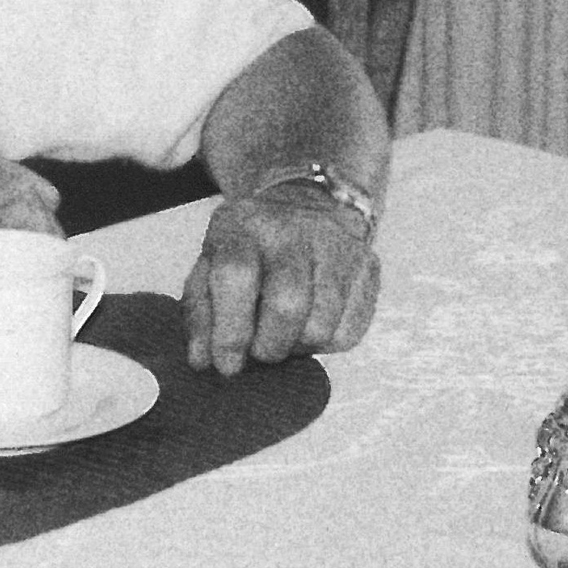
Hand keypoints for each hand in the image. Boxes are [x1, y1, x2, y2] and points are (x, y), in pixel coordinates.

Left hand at [182, 189, 379, 374]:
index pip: (236, 275)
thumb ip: (200, 314)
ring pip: (322, 326)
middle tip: (260, 351)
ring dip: (298, 347)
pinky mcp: (368, 266)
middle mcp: (295, 229)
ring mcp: (338, 245)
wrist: (307, 205)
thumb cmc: (250, 249)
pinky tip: (311, 324)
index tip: (227, 363)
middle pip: (288, 304)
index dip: (229, 331)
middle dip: (269, 346)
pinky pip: (349, 331)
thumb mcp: (210, 266)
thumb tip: (204, 360)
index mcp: (245, 226)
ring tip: (286, 333)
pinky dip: (326, 343)